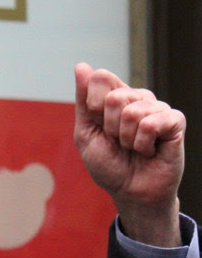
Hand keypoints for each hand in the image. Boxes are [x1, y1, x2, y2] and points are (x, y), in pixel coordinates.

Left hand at [76, 63, 185, 243]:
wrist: (131, 192)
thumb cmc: (109, 163)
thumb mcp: (86, 131)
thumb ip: (84, 99)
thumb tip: (82, 66)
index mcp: (114, 95)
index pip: (101, 77)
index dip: (93, 104)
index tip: (98, 125)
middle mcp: (137, 97)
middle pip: (114, 96)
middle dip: (110, 126)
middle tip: (119, 141)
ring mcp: (157, 108)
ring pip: (133, 111)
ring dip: (127, 138)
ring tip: (134, 148)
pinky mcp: (175, 122)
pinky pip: (152, 123)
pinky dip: (143, 142)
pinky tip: (149, 150)